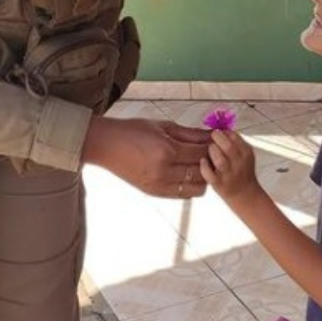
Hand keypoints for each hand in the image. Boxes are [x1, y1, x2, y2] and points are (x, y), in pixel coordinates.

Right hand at [82, 117, 210, 198]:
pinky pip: (182, 194)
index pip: (201, 153)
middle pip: (201, 172)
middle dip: (210, 162)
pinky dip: (189, 185)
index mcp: (167, 151)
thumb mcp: (163, 126)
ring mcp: (159, 185)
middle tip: (209, 153)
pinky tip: (186, 173)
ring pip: (196, 188)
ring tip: (197, 164)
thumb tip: (213, 135)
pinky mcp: (155, 193)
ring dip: (202, 177)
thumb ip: (190, 133)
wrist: (106, 145)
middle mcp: (164, 171)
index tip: (215, 141)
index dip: (212, 147)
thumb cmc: (133, 130)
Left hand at [202, 130, 263, 209]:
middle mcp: (239, 163)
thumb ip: (235, 141)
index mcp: (245, 152)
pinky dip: (204, 166)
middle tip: (212, 137)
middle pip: (227, 147)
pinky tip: (203, 161)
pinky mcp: (219, 184)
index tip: (219, 132)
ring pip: (219, 160)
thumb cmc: (242, 172)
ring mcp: (229, 174)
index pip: (234, 136)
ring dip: (212, 151)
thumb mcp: (244, 154)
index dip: (223, 132)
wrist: (246, 195)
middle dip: (216, 138)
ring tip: (210, 150)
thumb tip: (220, 128)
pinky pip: (209, 174)